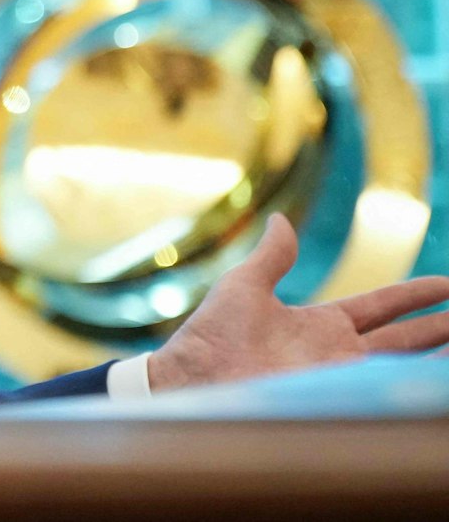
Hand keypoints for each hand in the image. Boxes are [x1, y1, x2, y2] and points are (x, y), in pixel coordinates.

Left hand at [148, 214, 448, 391]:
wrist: (193, 378)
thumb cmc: (212, 335)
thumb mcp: (245, 286)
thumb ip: (272, 257)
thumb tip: (280, 220)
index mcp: (322, 324)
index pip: (383, 307)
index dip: (416, 296)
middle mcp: (339, 352)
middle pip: (406, 337)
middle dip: (442, 326)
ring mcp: (341, 377)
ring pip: (404, 363)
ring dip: (437, 353)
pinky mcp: (337, 396)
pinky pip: (385, 389)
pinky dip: (413, 382)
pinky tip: (434, 379)